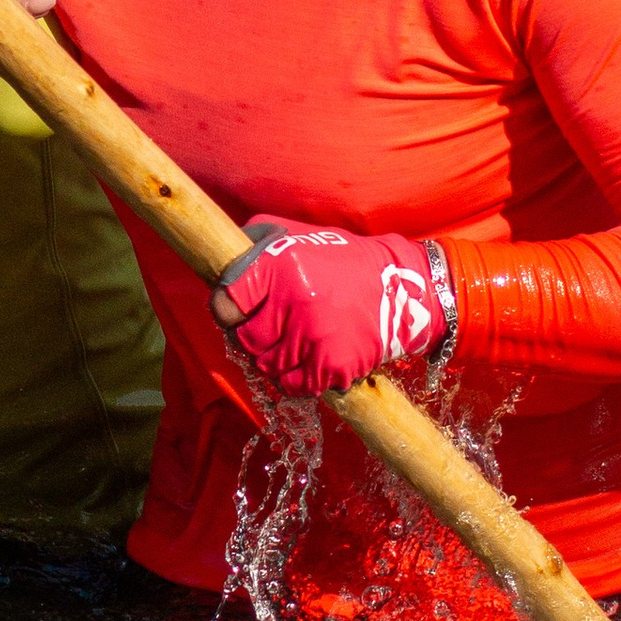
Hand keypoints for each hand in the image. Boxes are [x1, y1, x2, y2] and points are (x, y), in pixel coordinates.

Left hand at [211, 216, 454, 396]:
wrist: (401, 285)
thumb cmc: (339, 259)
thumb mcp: (292, 234)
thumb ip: (252, 242)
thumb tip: (219, 255)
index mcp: (278, 264)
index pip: (225, 304)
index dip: (227, 311)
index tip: (236, 313)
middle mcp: (293, 300)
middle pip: (244, 340)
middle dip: (253, 337)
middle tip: (272, 328)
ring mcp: (313, 335)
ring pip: (266, 366)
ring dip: (274, 359)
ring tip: (294, 342)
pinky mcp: (333, 364)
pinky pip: (293, 385)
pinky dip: (296, 378)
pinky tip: (308, 360)